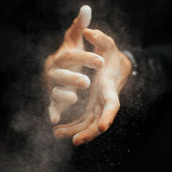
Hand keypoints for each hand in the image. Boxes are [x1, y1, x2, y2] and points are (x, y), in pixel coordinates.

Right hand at [44, 6, 103, 123]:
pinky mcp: (54, 99)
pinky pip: (51, 106)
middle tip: (87, 82)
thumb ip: (80, 26)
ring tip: (74, 98)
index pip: (71, 56)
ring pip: (55, 91)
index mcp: (61, 56)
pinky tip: (54, 120)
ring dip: (63, 95)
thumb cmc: (71, 53)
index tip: (100, 60)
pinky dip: (52, 112)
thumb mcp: (75, 39)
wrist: (62, 69)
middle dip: (72, 78)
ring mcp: (53, 86)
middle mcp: (54, 71)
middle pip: (60, 74)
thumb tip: (86, 8)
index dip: (85, 58)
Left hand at [53, 28, 131, 144]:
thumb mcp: (108, 44)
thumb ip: (100, 38)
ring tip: (56, 133)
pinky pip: (81, 120)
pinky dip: (72, 127)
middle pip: (99, 121)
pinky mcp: (90, 107)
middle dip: (89, 132)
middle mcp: (104, 99)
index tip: (102, 127)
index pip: (112, 104)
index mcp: (109, 87)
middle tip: (74, 140)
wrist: (114, 67)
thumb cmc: (111, 56)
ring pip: (88, 124)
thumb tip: (89, 31)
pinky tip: (57, 130)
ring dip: (75, 131)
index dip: (108, 115)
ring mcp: (97, 105)